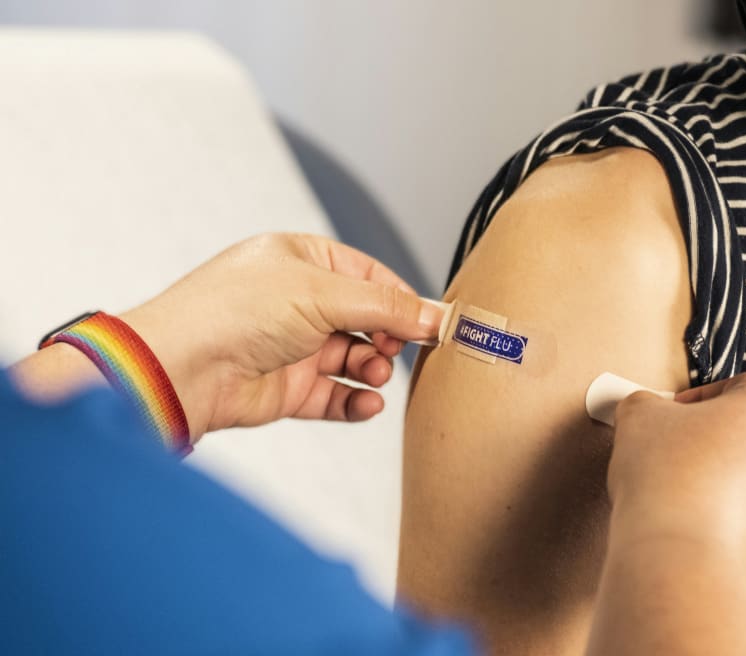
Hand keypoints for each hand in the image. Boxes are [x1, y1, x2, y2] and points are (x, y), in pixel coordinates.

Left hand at [120, 233, 443, 439]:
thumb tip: (433, 316)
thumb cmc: (233, 312)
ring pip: (354, 359)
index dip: (403, 299)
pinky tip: (368, 404)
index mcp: (302, 260)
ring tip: (377, 373)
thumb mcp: (323, 293)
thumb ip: (385, 307)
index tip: (433, 322)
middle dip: (390, 337)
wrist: (181, 368)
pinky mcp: (288, 389)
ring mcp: (293, 346)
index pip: (370, 276)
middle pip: (366, 320)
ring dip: (374, 368)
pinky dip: (356, 401)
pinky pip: (335, 396)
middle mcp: (298, 301)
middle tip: (402, 349)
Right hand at [608, 372, 745, 600]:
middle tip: (683, 455)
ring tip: (693, 495)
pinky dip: (745, 517)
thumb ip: (648, 403)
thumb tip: (649, 411)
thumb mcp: (639, 416)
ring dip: (736, 478)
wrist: (682, 561)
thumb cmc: (664, 479)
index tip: (675, 418)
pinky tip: (708, 525)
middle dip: (724, 439)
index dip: (702, 399)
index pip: (741, 386)